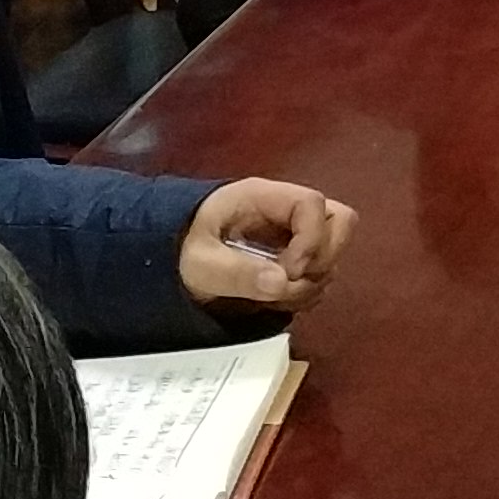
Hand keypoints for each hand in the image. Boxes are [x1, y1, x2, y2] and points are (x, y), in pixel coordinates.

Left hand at [178, 179, 356, 313]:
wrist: (159, 255)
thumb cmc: (176, 248)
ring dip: (313, 279)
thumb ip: (237, 272)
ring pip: (334, 249)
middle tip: (291, 282)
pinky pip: (320, 270)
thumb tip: (282, 282)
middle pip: (339, 221)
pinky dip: (307, 290)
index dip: (311, 239)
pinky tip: (276, 300)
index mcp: (263, 198)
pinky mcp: (291, 255)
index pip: (313, 204)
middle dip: (323, 258)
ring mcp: (292, 233)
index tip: (286, 271)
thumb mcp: (199, 263)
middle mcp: (285, 211)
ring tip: (275, 297)